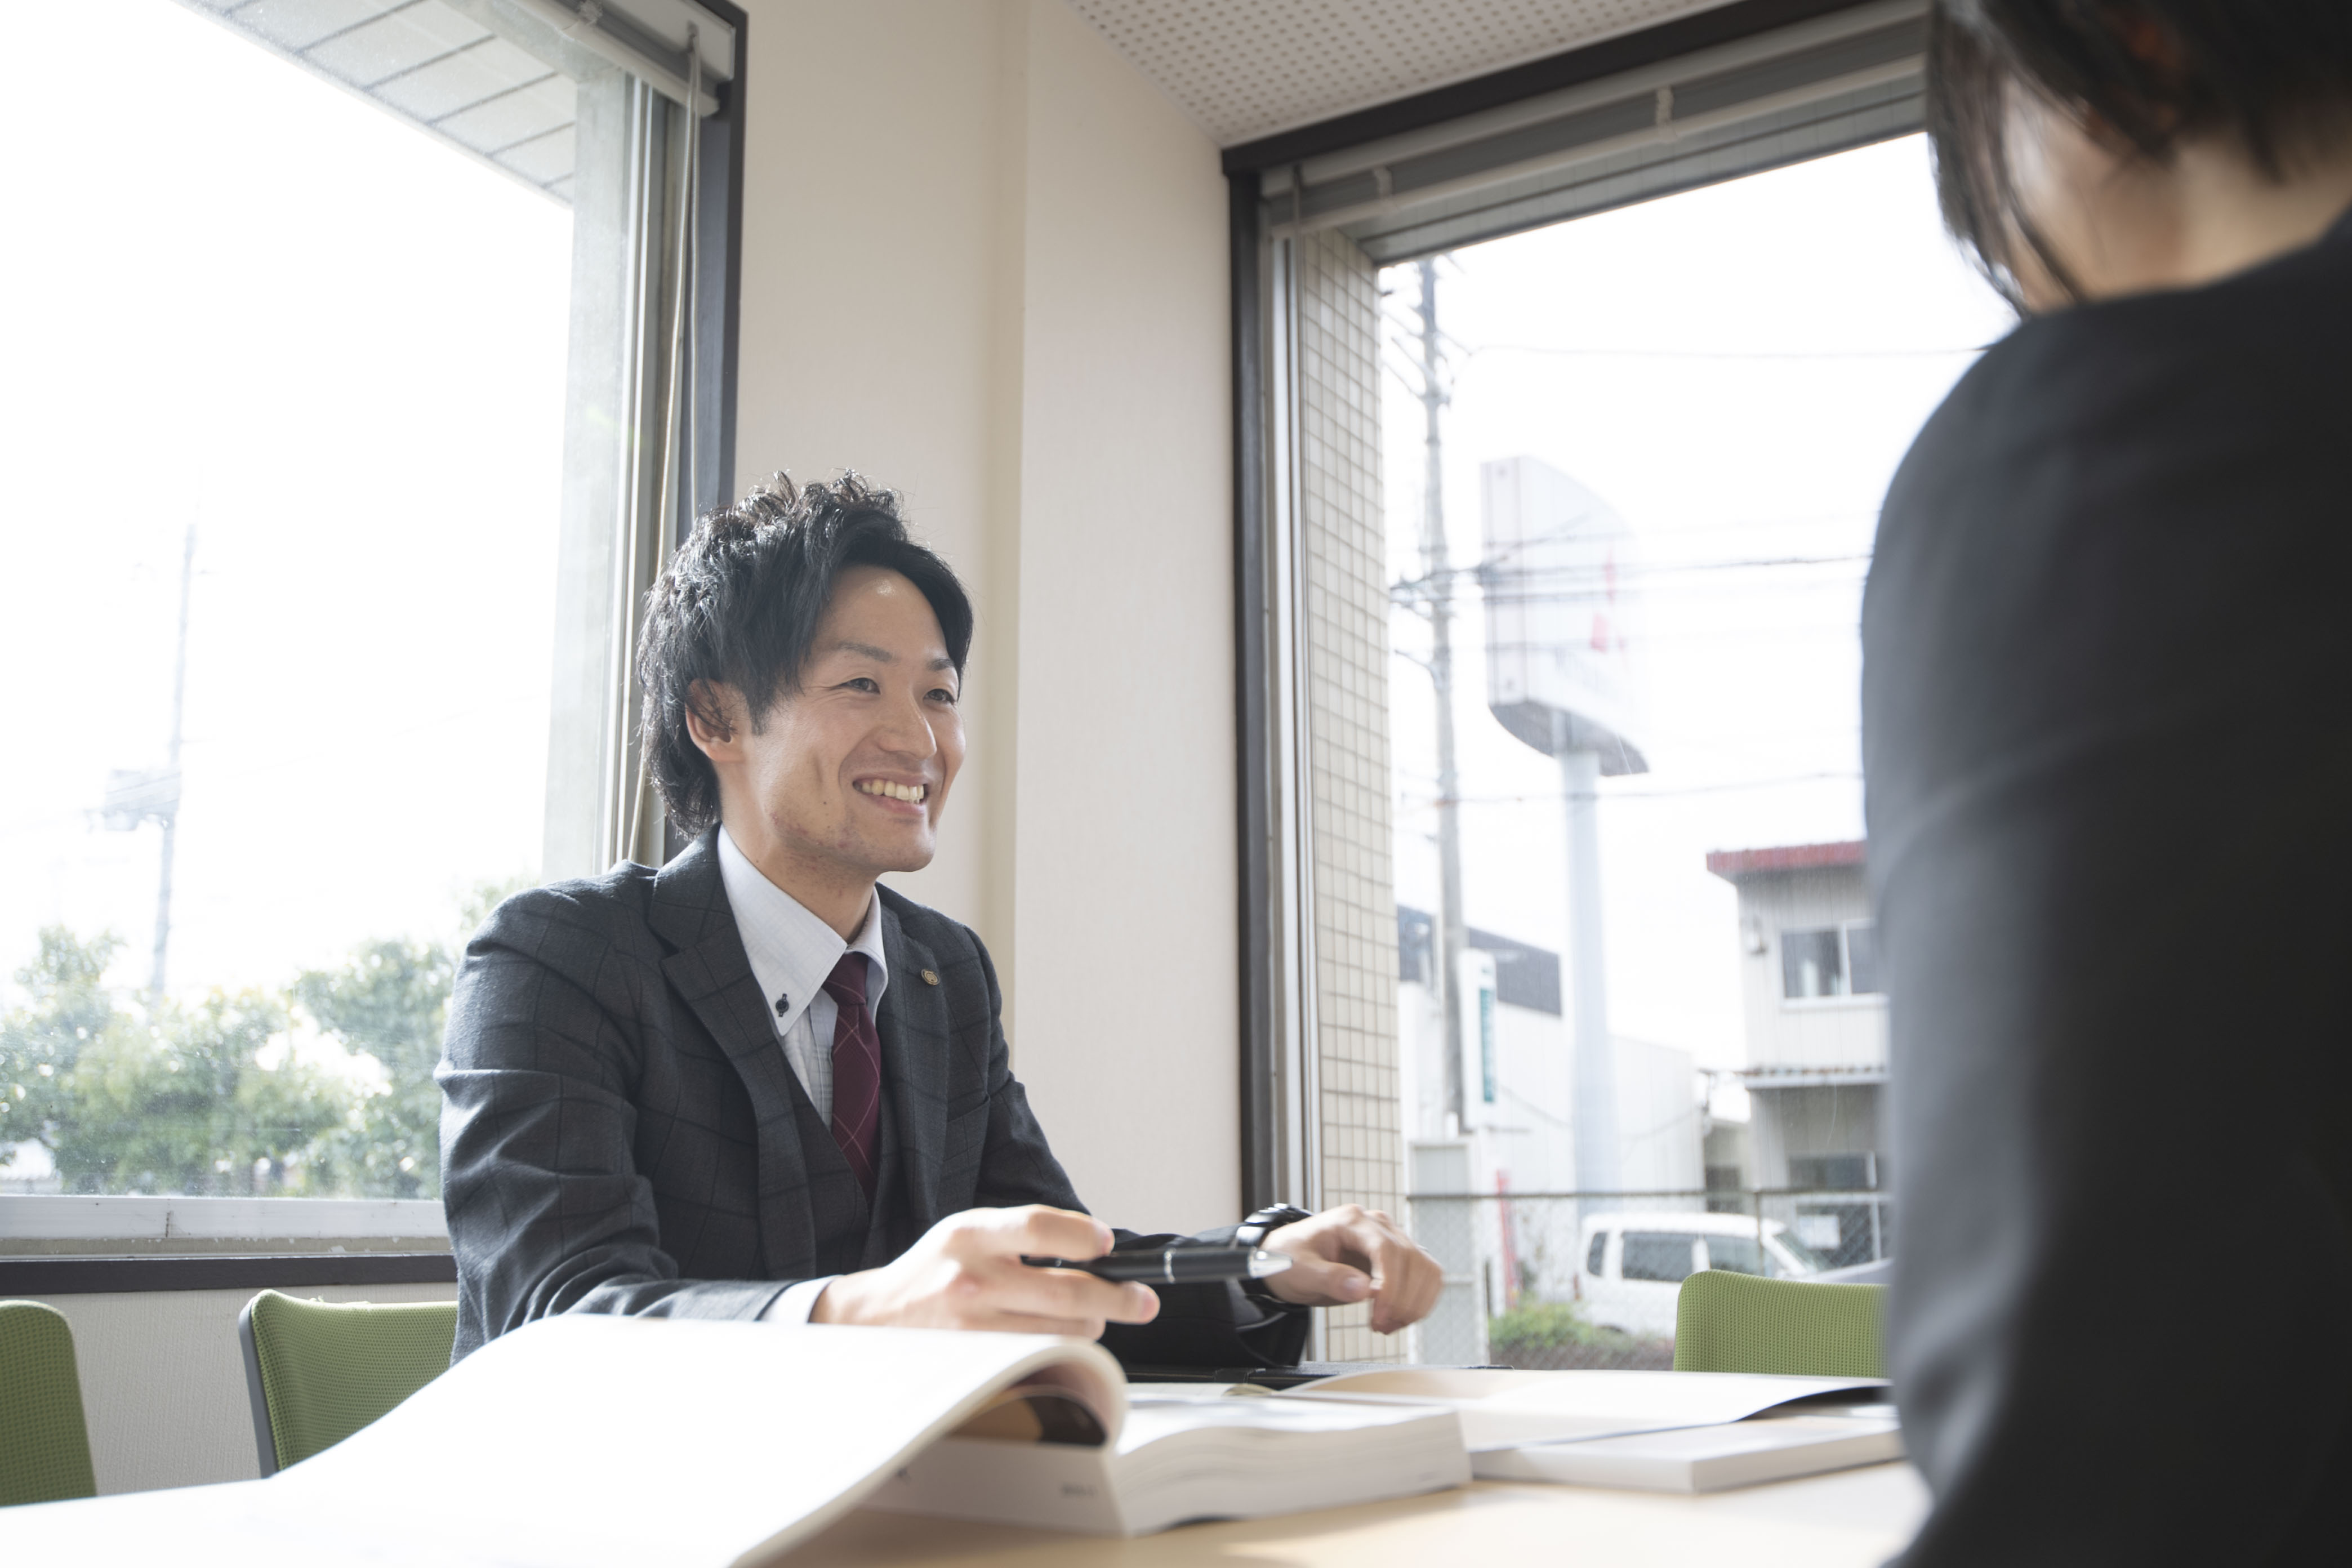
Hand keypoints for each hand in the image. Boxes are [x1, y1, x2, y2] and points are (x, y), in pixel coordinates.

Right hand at [810, 1205, 1160, 1337]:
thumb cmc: (935, 1269)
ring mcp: (973, 1326)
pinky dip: (1060, 1350)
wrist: (877, 1316)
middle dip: (1116, 1299)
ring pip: (1059, 1333)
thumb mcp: (970, 1230)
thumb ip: (1023, 1233)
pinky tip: (1060, 1340)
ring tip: (1088, 1317)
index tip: (1108, 1245)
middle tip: (1143, 1301)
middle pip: (1065, 1293)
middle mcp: (971, 1278)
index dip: (1083, 1236)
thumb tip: (1094, 1246)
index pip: (1040, 1227)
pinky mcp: (975, 1362)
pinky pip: (1038, 1359)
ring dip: (1087, 1327)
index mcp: (972, 1233)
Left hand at [1260, 1205, 1442, 1335]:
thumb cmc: (1289, 1259)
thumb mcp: (1299, 1271)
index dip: (1390, 1285)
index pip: (1386, 1249)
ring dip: (1415, 1302)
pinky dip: (1420, 1300)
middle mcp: (1376, 1225)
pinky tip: (1400, 1317)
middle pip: (1411, 1259)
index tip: (1381, 1314)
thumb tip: (1364, 1290)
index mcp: (1351, 1221)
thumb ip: (1330, 1279)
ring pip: (1424, 1267)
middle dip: (1402, 1299)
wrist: (1286, 1261)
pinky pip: (1425, 1276)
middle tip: (1382, 1326)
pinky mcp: (1397, 1258)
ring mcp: (1390, 1239)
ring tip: (1389, 1325)